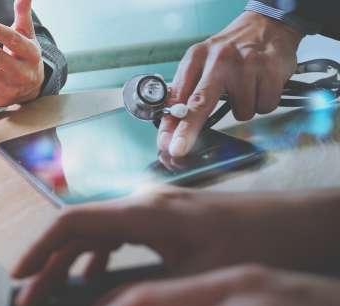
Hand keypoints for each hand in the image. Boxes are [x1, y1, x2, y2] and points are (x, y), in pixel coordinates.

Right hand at [12, 187, 339, 305]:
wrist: (298, 223)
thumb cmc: (255, 243)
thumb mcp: (196, 278)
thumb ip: (143, 293)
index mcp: (145, 213)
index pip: (74, 222)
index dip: (40, 247)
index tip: (19, 275)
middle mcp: (143, 204)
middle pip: (80, 229)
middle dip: (51, 263)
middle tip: (31, 298)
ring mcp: (153, 208)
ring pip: (97, 232)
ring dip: (73, 261)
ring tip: (55, 292)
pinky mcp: (164, 217)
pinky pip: (118, 235)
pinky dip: (99, 258)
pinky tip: (95, 280)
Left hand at [159, 11, 302, 156]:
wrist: (267, 25)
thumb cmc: (230, 49)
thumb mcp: (201, 61)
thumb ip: (186, 90)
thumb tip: (171, 124)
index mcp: (197, 58)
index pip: (179, 96)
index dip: (171, 123)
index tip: (165, 142)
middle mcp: (220, 60)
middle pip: (201, 103)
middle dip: (188, 130)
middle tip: (179, 149)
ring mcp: (247, 65)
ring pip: (241, 112)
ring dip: (244, 107)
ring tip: (245, 88)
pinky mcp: (271, 70)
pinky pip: (264, 106)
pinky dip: (262, 102)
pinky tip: (260, 86)